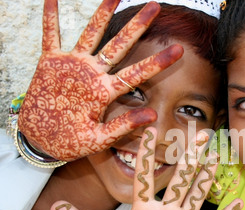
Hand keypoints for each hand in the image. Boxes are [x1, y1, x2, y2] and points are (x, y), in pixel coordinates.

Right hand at [18, 0, 183, 160]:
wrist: (45, 140)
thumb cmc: (74, 142)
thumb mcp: (100, 138)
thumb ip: (124, 126)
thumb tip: (153, 116)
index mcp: (107, 92)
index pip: (138, 73)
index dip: (158, 62)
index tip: (180, 50)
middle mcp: (95, 74)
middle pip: (119, 45)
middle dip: (137, 26)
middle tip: (155, 6)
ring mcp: (74, 66)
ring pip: (91, 34)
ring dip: (102, 14)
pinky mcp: (51, 63)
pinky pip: (50, 36)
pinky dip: (50, 18)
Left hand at [50, 128, 242, 209]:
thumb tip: (52, 208)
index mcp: (143, 209)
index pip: (144, 177)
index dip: (145, 155)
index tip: (149, 131)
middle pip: (179, 179)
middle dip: (190, 157)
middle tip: (200, 134)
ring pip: (196, 196)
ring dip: (207, 177)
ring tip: (217, 156)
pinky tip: (239, 203)